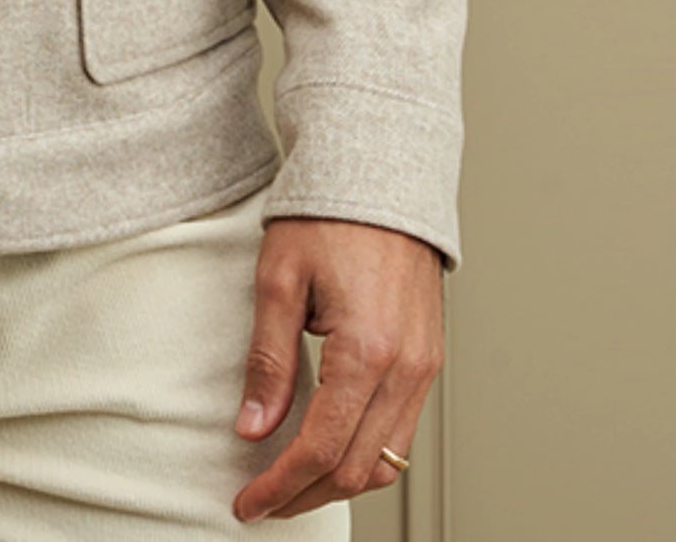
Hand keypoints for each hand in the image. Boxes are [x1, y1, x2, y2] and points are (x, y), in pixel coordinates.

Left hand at [231, 216, 443, 522]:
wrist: (382, 174)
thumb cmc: (330, 214)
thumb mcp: (279, 280)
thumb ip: (268, 360)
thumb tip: (252, 427)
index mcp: (367, 350)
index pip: (321, 448)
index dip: (280, 485)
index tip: (248, 501)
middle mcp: (406, 368)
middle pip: (356, 469)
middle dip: (304, 495)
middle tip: (261, 501)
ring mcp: (424, 367)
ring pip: (385, 461)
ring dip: (337, 483)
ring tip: (290, 484)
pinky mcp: (427, 360)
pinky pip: (400, 431)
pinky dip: (364, 455)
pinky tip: (330, 449)